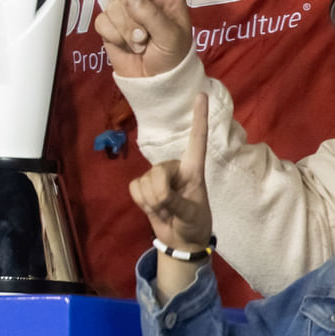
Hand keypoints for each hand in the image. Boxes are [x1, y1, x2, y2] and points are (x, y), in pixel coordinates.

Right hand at [94, 0, 192, 77]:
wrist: (154, 83)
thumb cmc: (173, 57)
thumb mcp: (171, 37)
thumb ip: (151, 15)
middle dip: (135, 17)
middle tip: (148, 38)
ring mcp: (126, 11)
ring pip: (113, 7)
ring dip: (125, 30)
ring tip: (140, 44)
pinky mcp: (109, 25)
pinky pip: (101, 21)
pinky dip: (113, 36)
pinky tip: (126, 46)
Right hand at [130, 92, 213, 251]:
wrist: (181, 240)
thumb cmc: (194, 223)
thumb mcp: (190, 213)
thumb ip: (174, 200)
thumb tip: (158, 192)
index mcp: (193, 170)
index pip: (196, 140)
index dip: (198, 118)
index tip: (200, 95)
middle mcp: (175, 169)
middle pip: (158, 172)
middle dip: (160, 194)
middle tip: (170, 209)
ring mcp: (157, 178)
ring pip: (145, 182)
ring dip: (151, 202)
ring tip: (165, 211)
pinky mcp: (143, 187)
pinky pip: (134, 189)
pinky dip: (141, 202)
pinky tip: (152, 209)